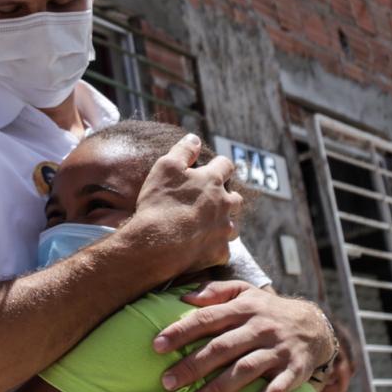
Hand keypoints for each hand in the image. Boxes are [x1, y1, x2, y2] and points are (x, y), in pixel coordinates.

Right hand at [128, 134, 241, 276]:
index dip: (219, 166)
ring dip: (223, 224)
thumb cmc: (159, 203)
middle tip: (211, 201)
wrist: (156, 244)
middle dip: (226, 197)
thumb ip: (183, 150)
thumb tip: (195, 138)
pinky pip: (222, 250)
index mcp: (212, 181)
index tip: (213, 169)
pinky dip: (214, 248)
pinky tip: (202, 249)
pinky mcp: (219, 253)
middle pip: (235, 198)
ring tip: (208, 226)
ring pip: (232, 226)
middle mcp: (224, 205)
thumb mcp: (165, 167)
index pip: (226, 166)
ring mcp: (223, 231)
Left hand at [151, 281, 334, 391]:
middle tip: (167, 382)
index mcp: (243, 309)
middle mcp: (260, 328)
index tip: (156, 346)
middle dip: (193, 365)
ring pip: (246, 370)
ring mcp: (277, 351)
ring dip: (220, 388)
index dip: (181, 331)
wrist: (316, 326)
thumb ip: (216, 291)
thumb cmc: (266, 310)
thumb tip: (184, 297)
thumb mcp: (244, 292)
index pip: (207, 318)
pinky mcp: (294, 372)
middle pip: (222, 347)